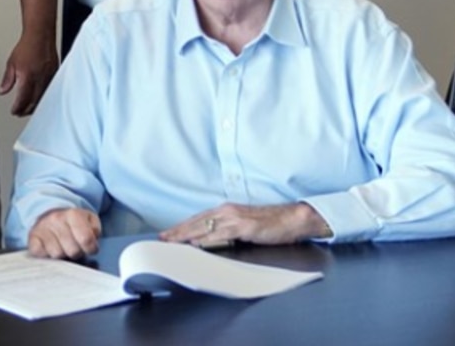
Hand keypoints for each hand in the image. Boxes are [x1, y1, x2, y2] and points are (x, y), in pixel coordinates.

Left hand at [0, 33, 58, 115]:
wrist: (40, 34)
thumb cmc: (27, 46)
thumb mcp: (12, 63)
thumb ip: (7, 79)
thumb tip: (2, 91)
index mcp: (28, 77)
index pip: (23, 99)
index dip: (18, 108)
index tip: (14, 111)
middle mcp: (40, 79)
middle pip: (34, 102)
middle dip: (26, 110)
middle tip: (20, 112)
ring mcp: (49, 77)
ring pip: (43, 98)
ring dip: (35, 105)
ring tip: (29, 108)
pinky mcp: (55, 74)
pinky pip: (50, 90)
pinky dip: (44, 97)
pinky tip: (40, 98)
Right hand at [28, 208, 100, 259]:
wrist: (50, 213)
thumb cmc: (73, 222)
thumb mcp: (90, 220)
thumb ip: (95, 230)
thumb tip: (91, 241)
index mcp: (73, 214)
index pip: (86, 239)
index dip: (91, 248)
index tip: (90, 248)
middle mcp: (56, 219)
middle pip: (72, 250)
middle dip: (77, 252)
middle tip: (75, 247)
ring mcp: (42, 228)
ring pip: (57, 254)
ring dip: (62, 255)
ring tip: (63, 247)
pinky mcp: (32, 237)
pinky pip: (40, 253)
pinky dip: (46, 255)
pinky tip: (51, 249)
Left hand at [159, 202, 332, 246]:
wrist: (292, 218)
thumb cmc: (271, 223)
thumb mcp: (243, 226)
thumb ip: (227, 232)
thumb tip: (209, 242)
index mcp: (225, 211)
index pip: (198, 219)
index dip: (181, 227)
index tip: (167, 234)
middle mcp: (226, 211)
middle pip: (196, 221)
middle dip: (177, 231)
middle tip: (161, 238)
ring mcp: (235, 218)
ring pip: (204, 226)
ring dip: (186, 234)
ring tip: (172, 242)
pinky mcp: (244, 226)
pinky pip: (221, 233)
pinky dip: (207, 239)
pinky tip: (197, 244)